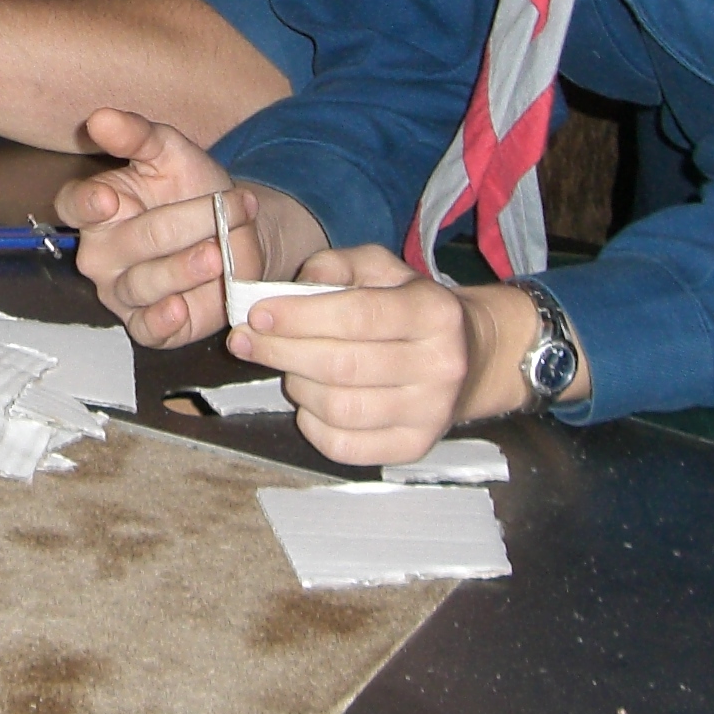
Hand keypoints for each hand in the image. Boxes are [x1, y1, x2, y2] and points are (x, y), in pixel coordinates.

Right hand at [53, 109, 325, 347]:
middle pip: (128, 243)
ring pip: (142, 285)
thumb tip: (100, 118)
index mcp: (97, 206)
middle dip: (182, 223)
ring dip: (183, 268)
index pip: (74, 205)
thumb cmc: (193, 186)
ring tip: (219, 253)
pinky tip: (181, 306)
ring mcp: (122, 292)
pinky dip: (163, 322)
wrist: (237, 228)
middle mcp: (102, 253)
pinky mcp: (148, 325)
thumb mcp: (171, 151)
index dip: (88, 204)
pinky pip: (147, 330)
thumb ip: (137, 135)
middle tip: (223, 206)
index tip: (109, 198)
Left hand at [232, 247, 537, 464]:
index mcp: (434, 312)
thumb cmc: (409, 305)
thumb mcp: (380, 268)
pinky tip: (308, 403)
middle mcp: (441, 365)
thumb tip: (287, 291)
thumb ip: (335, 265)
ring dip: (297, 386)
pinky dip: (312, 425)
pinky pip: (345, 447)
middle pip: (343, 365)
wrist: (470, 355)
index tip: (256, 314)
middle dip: (281, 351)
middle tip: (244, 341)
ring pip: (340, 408)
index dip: (300, 316)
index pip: (357, 315)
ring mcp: (431, 413)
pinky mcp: (415, 448)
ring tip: (286, 367)